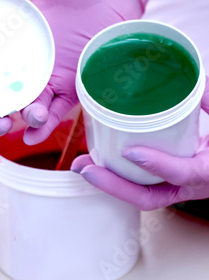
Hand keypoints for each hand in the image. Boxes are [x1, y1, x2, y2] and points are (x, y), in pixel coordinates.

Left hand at [71, 78, 208, 210]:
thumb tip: (196, 82)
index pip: (183, 173)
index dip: (158, 164)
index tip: (131, 151)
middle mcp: (190, 187)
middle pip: (148, 197)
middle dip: (113, 185)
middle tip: (85, 168)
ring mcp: (176, 188)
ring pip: (139, 194)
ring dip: (109, 182)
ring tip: (83, 164)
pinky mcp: (167, 182)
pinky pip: (140, 184)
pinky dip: (118, 175)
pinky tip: (99, 160)